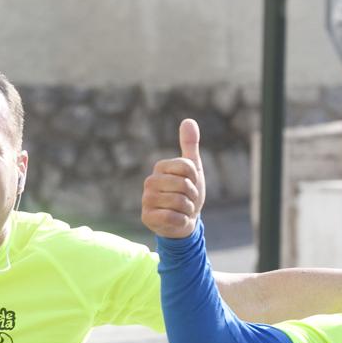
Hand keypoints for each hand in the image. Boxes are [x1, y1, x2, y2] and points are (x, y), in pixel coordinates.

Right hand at [142, 119, 205, 238]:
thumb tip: (188, 120)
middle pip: (183, 184)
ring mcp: (146, 199)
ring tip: (182, 210)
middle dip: (192, 195)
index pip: (187, 167)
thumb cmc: (188, 194)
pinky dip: (181, 220)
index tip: (191, 184)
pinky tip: (177, 220)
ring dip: (188, 209)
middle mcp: (150, 182)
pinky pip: (171, 217)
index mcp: (160, 167)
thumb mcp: (192, 168)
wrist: (184, 221)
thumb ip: (189, 145)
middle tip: (187, 200)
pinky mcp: (146, 217)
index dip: (195, 178)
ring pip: (178, 201)